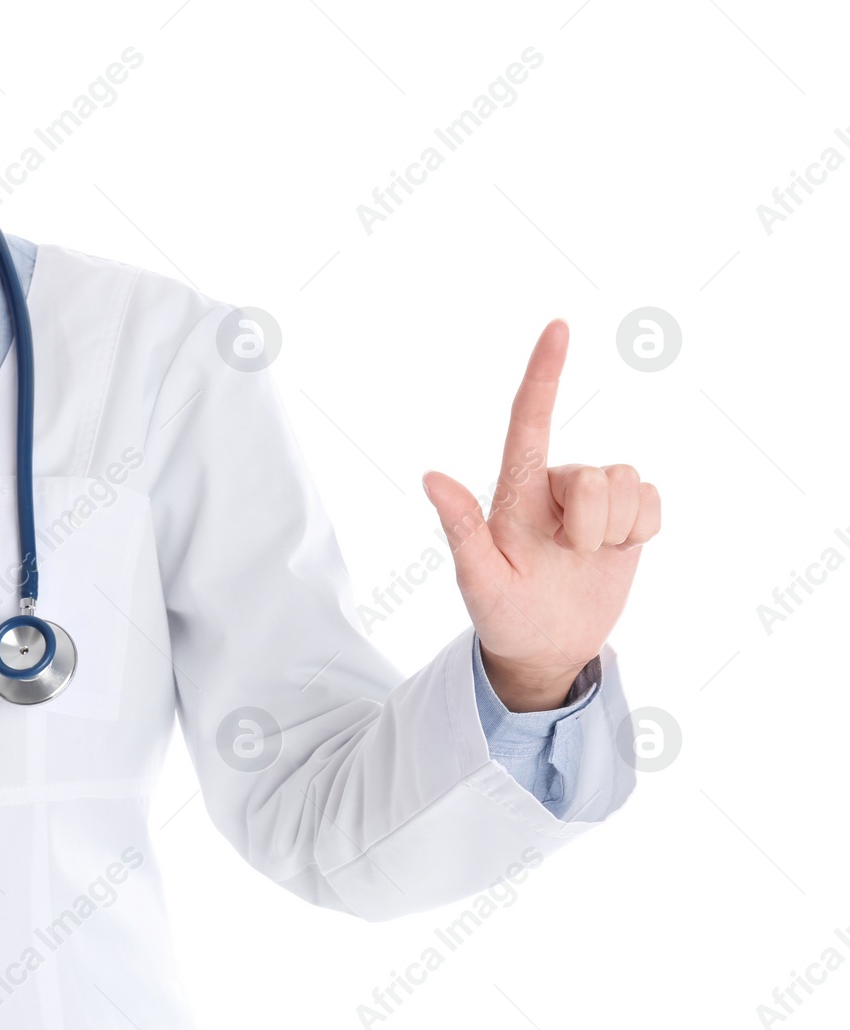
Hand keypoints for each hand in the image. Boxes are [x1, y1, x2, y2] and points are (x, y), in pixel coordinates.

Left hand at [421, 320, 660, 711]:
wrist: (546, 648)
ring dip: (614, 531)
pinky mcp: (626, 513)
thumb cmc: (502, 614)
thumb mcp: (478, 580)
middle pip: (595, 474)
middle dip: (590, 525)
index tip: (557, 327)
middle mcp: (553, 483)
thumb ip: (461, 528)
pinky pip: (651, 502)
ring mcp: (592, 498)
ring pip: (627, 484)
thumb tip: (431, 476)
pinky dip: (641, 532)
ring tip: (585, 557)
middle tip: (564, 556)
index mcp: (514, 491)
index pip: (528, 420)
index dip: (544, 373)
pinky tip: (615, 552)